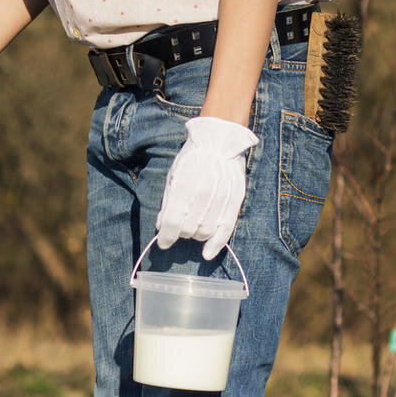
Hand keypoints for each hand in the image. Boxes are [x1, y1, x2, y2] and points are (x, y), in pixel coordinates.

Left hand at [156, 116, 258, 259]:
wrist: (220, 143)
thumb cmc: (192, 159)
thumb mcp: (173, 176)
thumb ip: (167, 202)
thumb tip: (161, 226)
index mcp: (183, 188)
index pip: (171, 223)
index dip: (165, 237)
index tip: (163, 243)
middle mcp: (202, 196)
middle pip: (187, 230)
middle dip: (179, 233)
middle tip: (178, 228)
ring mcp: (220, 200)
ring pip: (204, 232)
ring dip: (195, 235)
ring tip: (192, 227)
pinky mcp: (234, 202)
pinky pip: (225, 230)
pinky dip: (215, 245)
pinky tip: (207, 253)